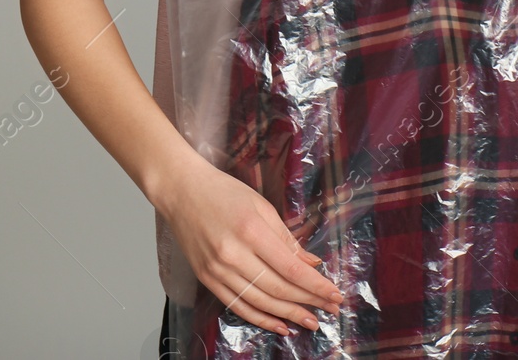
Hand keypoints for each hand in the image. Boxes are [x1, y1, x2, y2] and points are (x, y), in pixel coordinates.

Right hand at [162, 160, 344, 335]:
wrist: (182, 192)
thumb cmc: (223, 192)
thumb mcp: (261, 205)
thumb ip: (286, 237)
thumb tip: (311, 263)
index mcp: (251, 231)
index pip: (290, 268)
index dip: (315, 285)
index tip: (335, 294)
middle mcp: (233, 255)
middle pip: (278, 288)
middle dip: (309, 302)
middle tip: (331, 309)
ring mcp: (218, 270)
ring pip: (260, 302)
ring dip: (289, 315)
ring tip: (312, 321)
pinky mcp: (208, 280)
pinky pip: (238, 306)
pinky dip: (261, 319)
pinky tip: (280, 325)